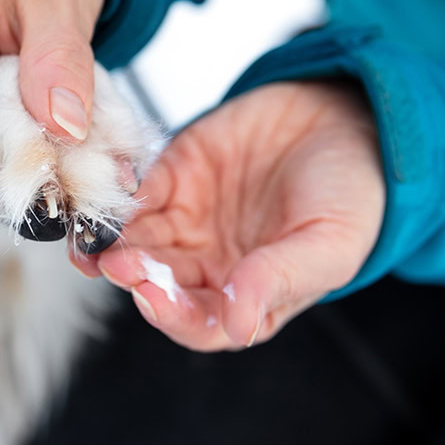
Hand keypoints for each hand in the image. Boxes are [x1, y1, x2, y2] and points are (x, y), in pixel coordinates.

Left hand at [73, 82, 384, 350]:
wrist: (345, 119)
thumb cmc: (350, 194)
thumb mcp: (327, 244)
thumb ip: (279, 281)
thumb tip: (239, 324)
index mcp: (245, 298)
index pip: (198, 323)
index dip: (171, 316)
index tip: (151, 297)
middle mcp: (207, 266)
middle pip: (156, 284)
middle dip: (133, 277)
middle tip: (116, 262)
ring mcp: (187, 223)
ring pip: (136, 243)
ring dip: (112, 243)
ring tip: (94, 237)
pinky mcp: (173, 178)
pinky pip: (137, 194)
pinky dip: (118, 197)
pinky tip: (106, 195)